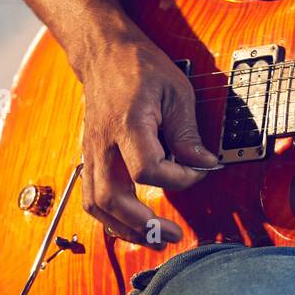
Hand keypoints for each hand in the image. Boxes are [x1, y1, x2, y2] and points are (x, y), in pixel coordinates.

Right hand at [76, 38, 220, 246]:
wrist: (104, 54)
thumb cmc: (141, 68)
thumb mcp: (177, 92)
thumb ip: (188, 133)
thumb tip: (204, 165)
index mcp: (127, 125)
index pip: (148, 170)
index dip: (179, 179)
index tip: (200, 171)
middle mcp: (103, 144)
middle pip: (111, 198)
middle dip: (144, 225)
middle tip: (173, 236)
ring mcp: (92, 153)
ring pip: (96, 204)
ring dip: (124, 229)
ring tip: (155, 240)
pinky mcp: (90, 158)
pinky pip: (92, 197)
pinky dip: (111, 218)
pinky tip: (134, 226)